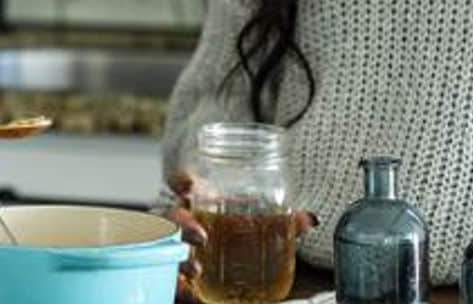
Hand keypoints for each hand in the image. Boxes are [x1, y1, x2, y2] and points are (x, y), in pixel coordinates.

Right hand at [162, 172, 316, 303]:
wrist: (209, 267)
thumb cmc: (226, 236)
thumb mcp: (249, 225)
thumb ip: (278, 223)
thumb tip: (309, 220)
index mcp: (195, 203)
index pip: (179, 184)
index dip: (180, 181)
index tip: (189, 184)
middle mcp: (177, 224)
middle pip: (168, 217)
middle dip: (181, 224)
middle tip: (201, 235)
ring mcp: (170, 249)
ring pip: (163, 251)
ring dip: (177, 259)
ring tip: (196, 269)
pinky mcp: (172, 276)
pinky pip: (169, 281)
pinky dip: (180, 289)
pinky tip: (193, 294)